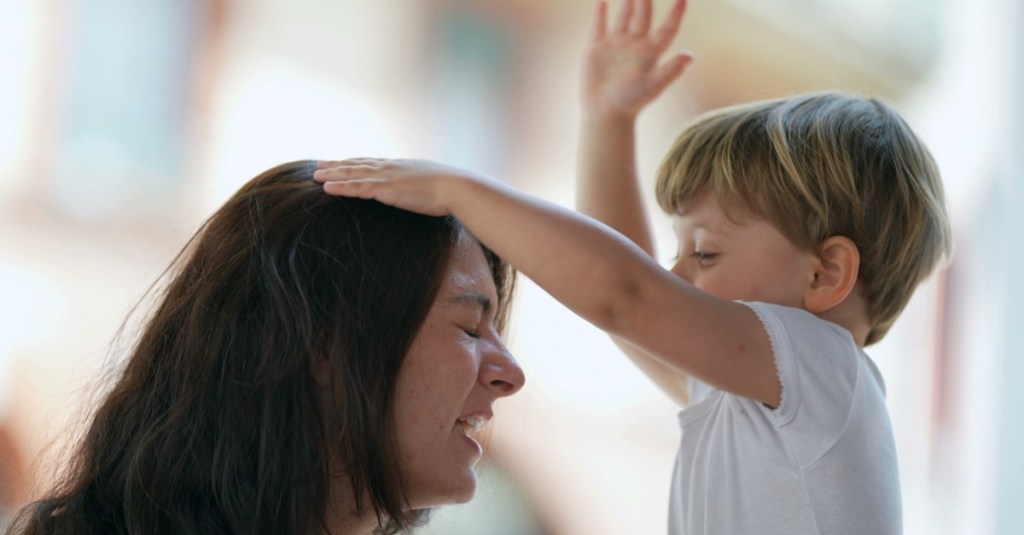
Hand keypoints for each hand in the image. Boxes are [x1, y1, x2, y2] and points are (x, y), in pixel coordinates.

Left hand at [313, 158, 487, 216]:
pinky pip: (357, 188)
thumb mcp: (433, 184)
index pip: (371, 163)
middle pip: (356, 165)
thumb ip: (422, 185)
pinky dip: (341, 186)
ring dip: (332, 174)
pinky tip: (327, 187)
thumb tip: (425, 191)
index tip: (339, 162)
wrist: (456, 187)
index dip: (353, 162)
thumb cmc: (451, 189)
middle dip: (336, 165)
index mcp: (400, 166)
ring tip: (314, 175)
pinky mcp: (386, 190)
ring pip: (352, 174)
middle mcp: (389, 168)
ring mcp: (386, 177)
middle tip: (318, 165)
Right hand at [582, 0, 692, 119]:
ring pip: (623, 16)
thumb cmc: (631, 102)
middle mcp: (635, 45)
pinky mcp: (597, 49)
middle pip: (643, 15)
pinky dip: (600, 13)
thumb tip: (690, 55)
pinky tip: (602, 1)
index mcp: (650, 52)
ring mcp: (616, 45)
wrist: (605, 114)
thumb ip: (671, 70)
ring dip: (627, 0)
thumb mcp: (653, 85)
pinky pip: (599, 26)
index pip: (667, 28)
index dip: (676, 13)